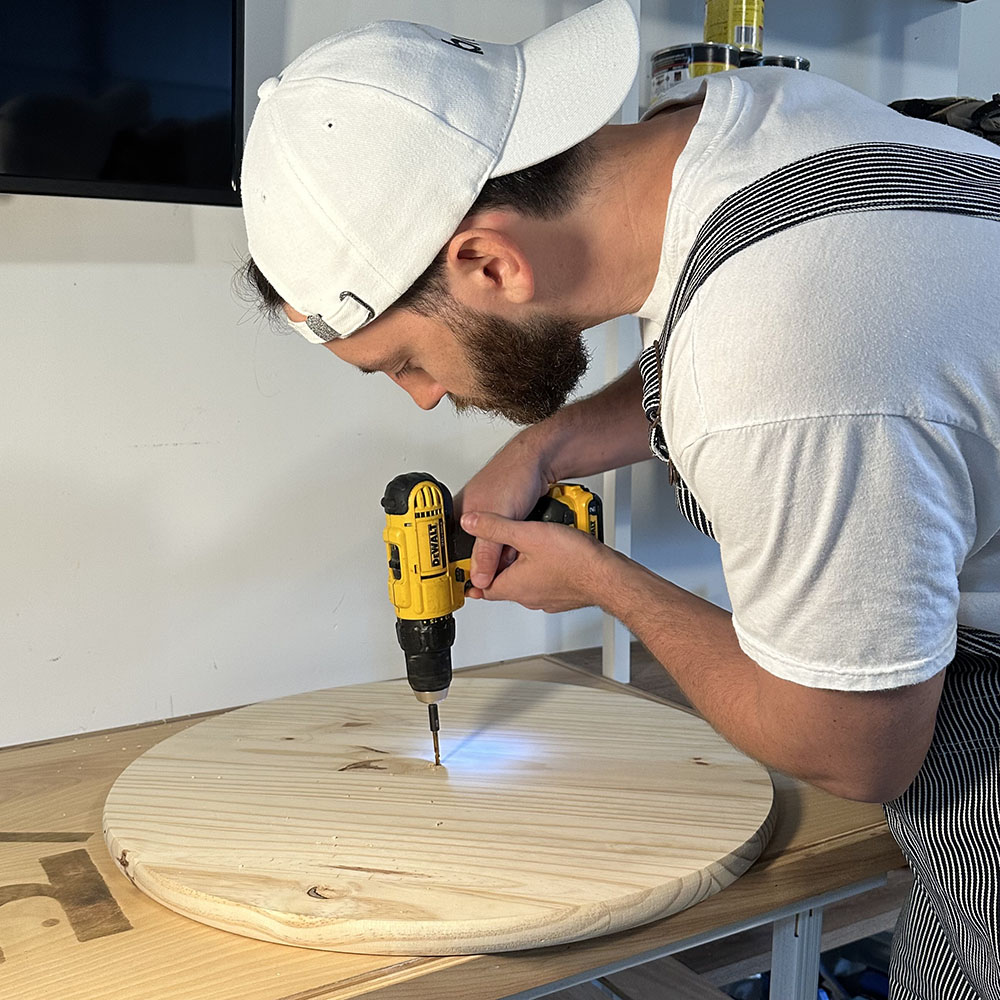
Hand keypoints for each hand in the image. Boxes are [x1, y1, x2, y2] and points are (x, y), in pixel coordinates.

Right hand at [455, 439, 553, 589]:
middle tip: (499, 561)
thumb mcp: (500, 518)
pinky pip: (506, 544)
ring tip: (511, 550)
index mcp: (459, 515)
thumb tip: (479, 578)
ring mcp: (489, 520)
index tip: (467, 585)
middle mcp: (471, 518)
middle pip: (473, 555)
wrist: (541, 462)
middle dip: (489, 563)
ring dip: (503, 556)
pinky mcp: (505, 521)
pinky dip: (513, 548)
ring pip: (492, 551)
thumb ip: (487, 551)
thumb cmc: (513, 476)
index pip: (450, 551)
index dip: (458, 569)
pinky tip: (521, 543)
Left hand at [459, 511, 612, 612]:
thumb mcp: (527, 534)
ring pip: (526, 581)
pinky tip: (551, 553)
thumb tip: (470, 523)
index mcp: (513, 586)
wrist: (609, 575)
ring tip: (528, 544)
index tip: (466, 568)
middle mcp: (528, 596)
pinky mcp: (563, 594)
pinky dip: (543, 569)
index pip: (481, 586)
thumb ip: (496, 527)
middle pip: (503, 582)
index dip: (473, 574)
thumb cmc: (575, 561)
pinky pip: (546, 582)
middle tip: (498, 548)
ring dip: (523, 566)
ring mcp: (547, 597)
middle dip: (500, 566)